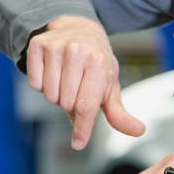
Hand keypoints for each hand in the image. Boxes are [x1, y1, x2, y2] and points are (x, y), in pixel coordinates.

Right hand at [26, 15, 144, 149]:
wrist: (78, 30)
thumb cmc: (96, 64)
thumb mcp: (110, 86)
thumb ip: (119, 113)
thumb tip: (138, 130)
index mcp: (99, 62)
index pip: (86, 105)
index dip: (82, 128)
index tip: (78, 143)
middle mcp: (77, 50)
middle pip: (66, 103)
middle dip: (71, 105)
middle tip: (77, 89)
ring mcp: (56, 46)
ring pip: (49, 94)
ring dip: (56, 95)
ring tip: (65, 80)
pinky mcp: (38, 45)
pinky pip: (34, 83)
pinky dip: (42, 85)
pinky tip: (52, 72)